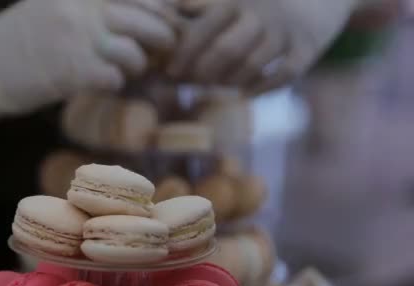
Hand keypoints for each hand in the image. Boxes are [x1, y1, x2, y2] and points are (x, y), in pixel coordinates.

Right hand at [0, 0, 176, 146]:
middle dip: (166, 35)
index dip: (164, 7)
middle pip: (147, 18)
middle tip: (166, 47)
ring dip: (138, 64)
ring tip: (128, 68)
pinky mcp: (72, 71)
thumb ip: (91, 7)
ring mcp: (77, 39)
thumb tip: (139, 15)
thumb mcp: (51, 8)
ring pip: (136, 51)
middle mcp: (81, 9)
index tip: (172, 19)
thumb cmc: (18, 42)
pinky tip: (105, 81)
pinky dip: (116, 82)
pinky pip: (116, 77)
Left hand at [168, 0, 358, 93]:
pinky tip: (245, 93)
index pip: (204, 23)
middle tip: (189, 79)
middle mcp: (261, 12)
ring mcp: (285, 31)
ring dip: (229, 81)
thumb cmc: (259, 2)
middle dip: (202, 71)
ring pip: (252, 65)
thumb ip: (198, 6)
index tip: (169, 68)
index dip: (184, 49)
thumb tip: (161, 17)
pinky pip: (284, 75)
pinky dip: (262, 88)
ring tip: (215, 84)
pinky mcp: (307, 48)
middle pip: (226, 49)